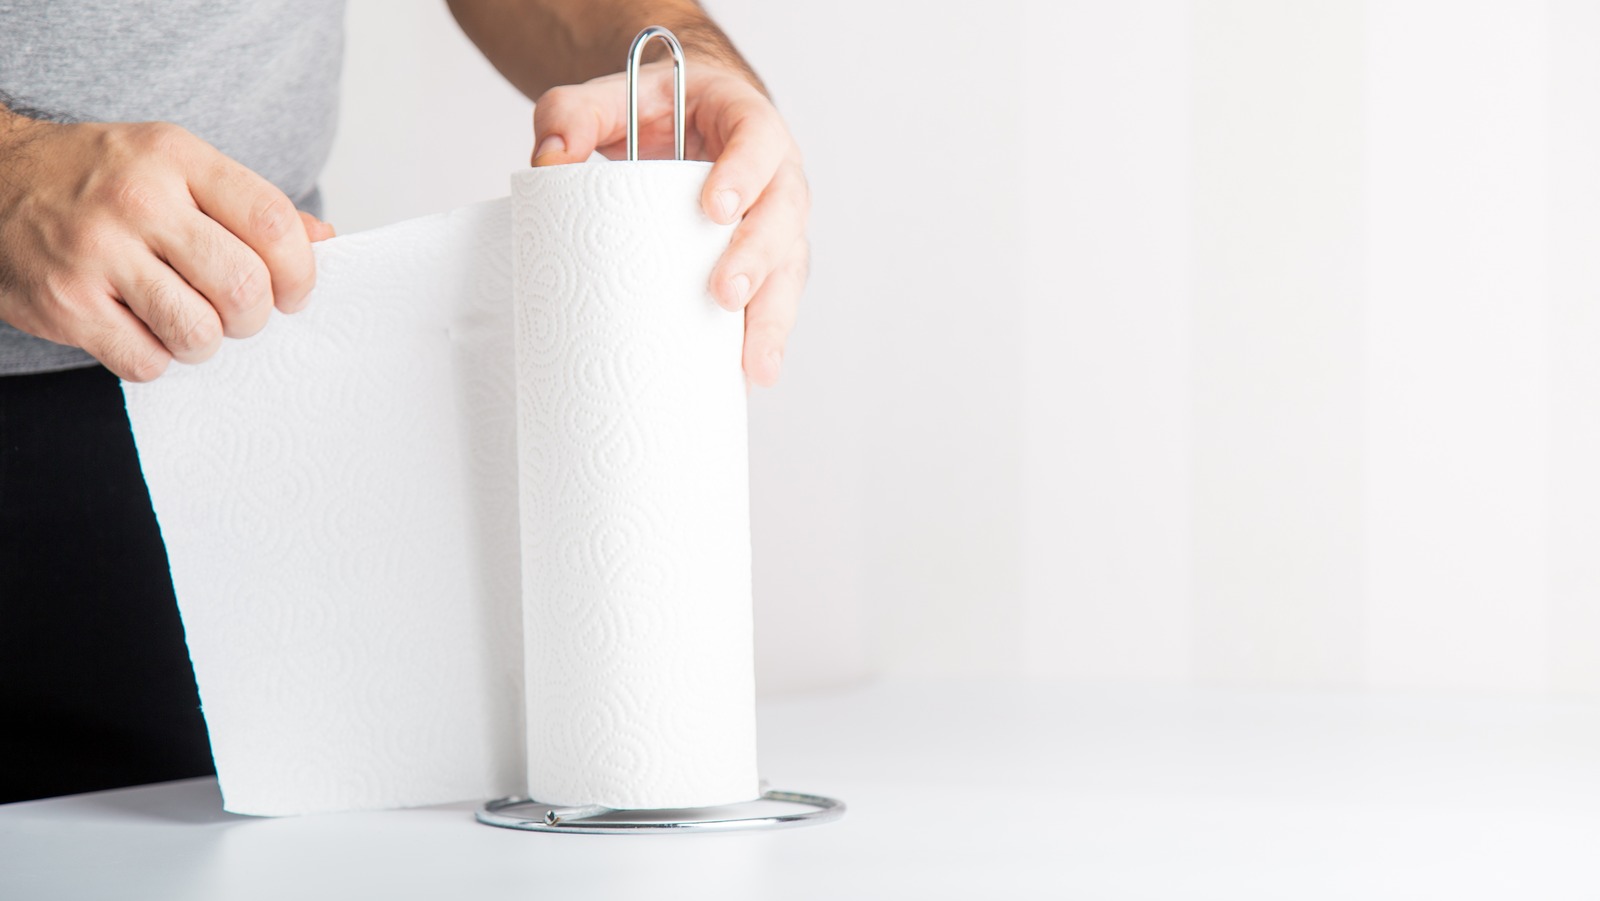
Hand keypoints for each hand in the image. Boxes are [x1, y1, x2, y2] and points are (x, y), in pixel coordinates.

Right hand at [0, 118, 333, 380]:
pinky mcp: (67, 304)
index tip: (294, 292)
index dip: (301, 272)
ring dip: (205, 343)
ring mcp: (97, 253)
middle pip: (244, 287)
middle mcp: (138, 200)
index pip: (273, 223)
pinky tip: (141, 329)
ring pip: (199, 334)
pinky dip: (156, 359)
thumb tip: (326, 244)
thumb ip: (251, 205)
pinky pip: (146, 361)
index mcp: (178, 158)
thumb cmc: (103, 181)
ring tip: (187, 321)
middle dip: (254, 316)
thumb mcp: (178, 167)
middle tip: (237, 313)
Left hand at [530, 60, 808, 387]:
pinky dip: (759, 342)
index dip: (745, 172)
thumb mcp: (612, 96)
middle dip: (759, 259)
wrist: (679, 123)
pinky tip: (744, 381)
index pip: (759, 139)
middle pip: (784, 216)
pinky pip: (772, 304)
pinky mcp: (766, 267)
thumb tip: (548, 162)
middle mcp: (775, 175)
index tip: (715, 209)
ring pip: (789, 270)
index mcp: (747, 121)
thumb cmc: (656, 111)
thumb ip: (573, 113)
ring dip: (772, 319)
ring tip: (752, 365)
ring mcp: (776, 225)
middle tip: (725, 294)